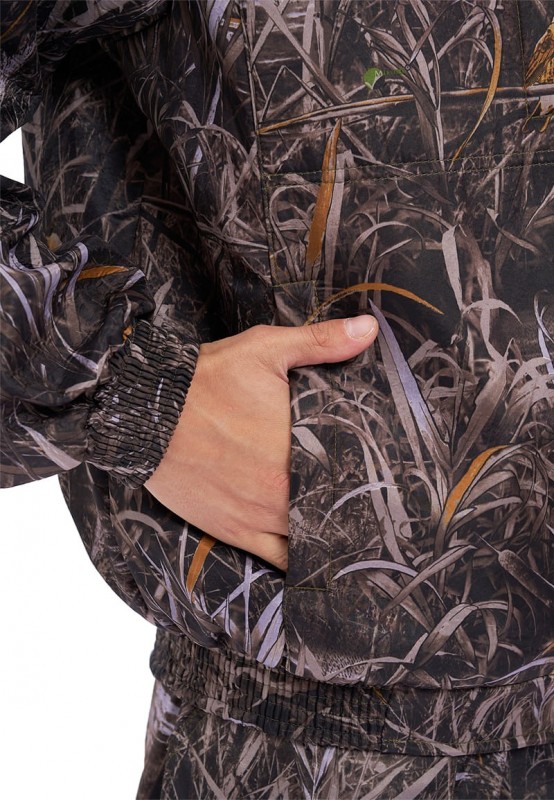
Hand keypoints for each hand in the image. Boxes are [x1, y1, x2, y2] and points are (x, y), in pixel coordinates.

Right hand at [144, 315, 378, 570]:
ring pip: (312, 542)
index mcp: (298, 451)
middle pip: (337, 513)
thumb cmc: (205, 380)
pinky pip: (278, 560)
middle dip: (356, 510)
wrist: (144, 413)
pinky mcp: (232, 532)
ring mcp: (258, 518)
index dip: (374, 479)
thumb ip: (321, 342)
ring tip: (350, 532)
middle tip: (375, 506)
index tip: (388, 478)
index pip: (353, 475)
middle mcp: (282, 494)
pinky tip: (314, 556)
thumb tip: (370, 328)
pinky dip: (299, 562)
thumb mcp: (264, 349)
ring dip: (331, 537)